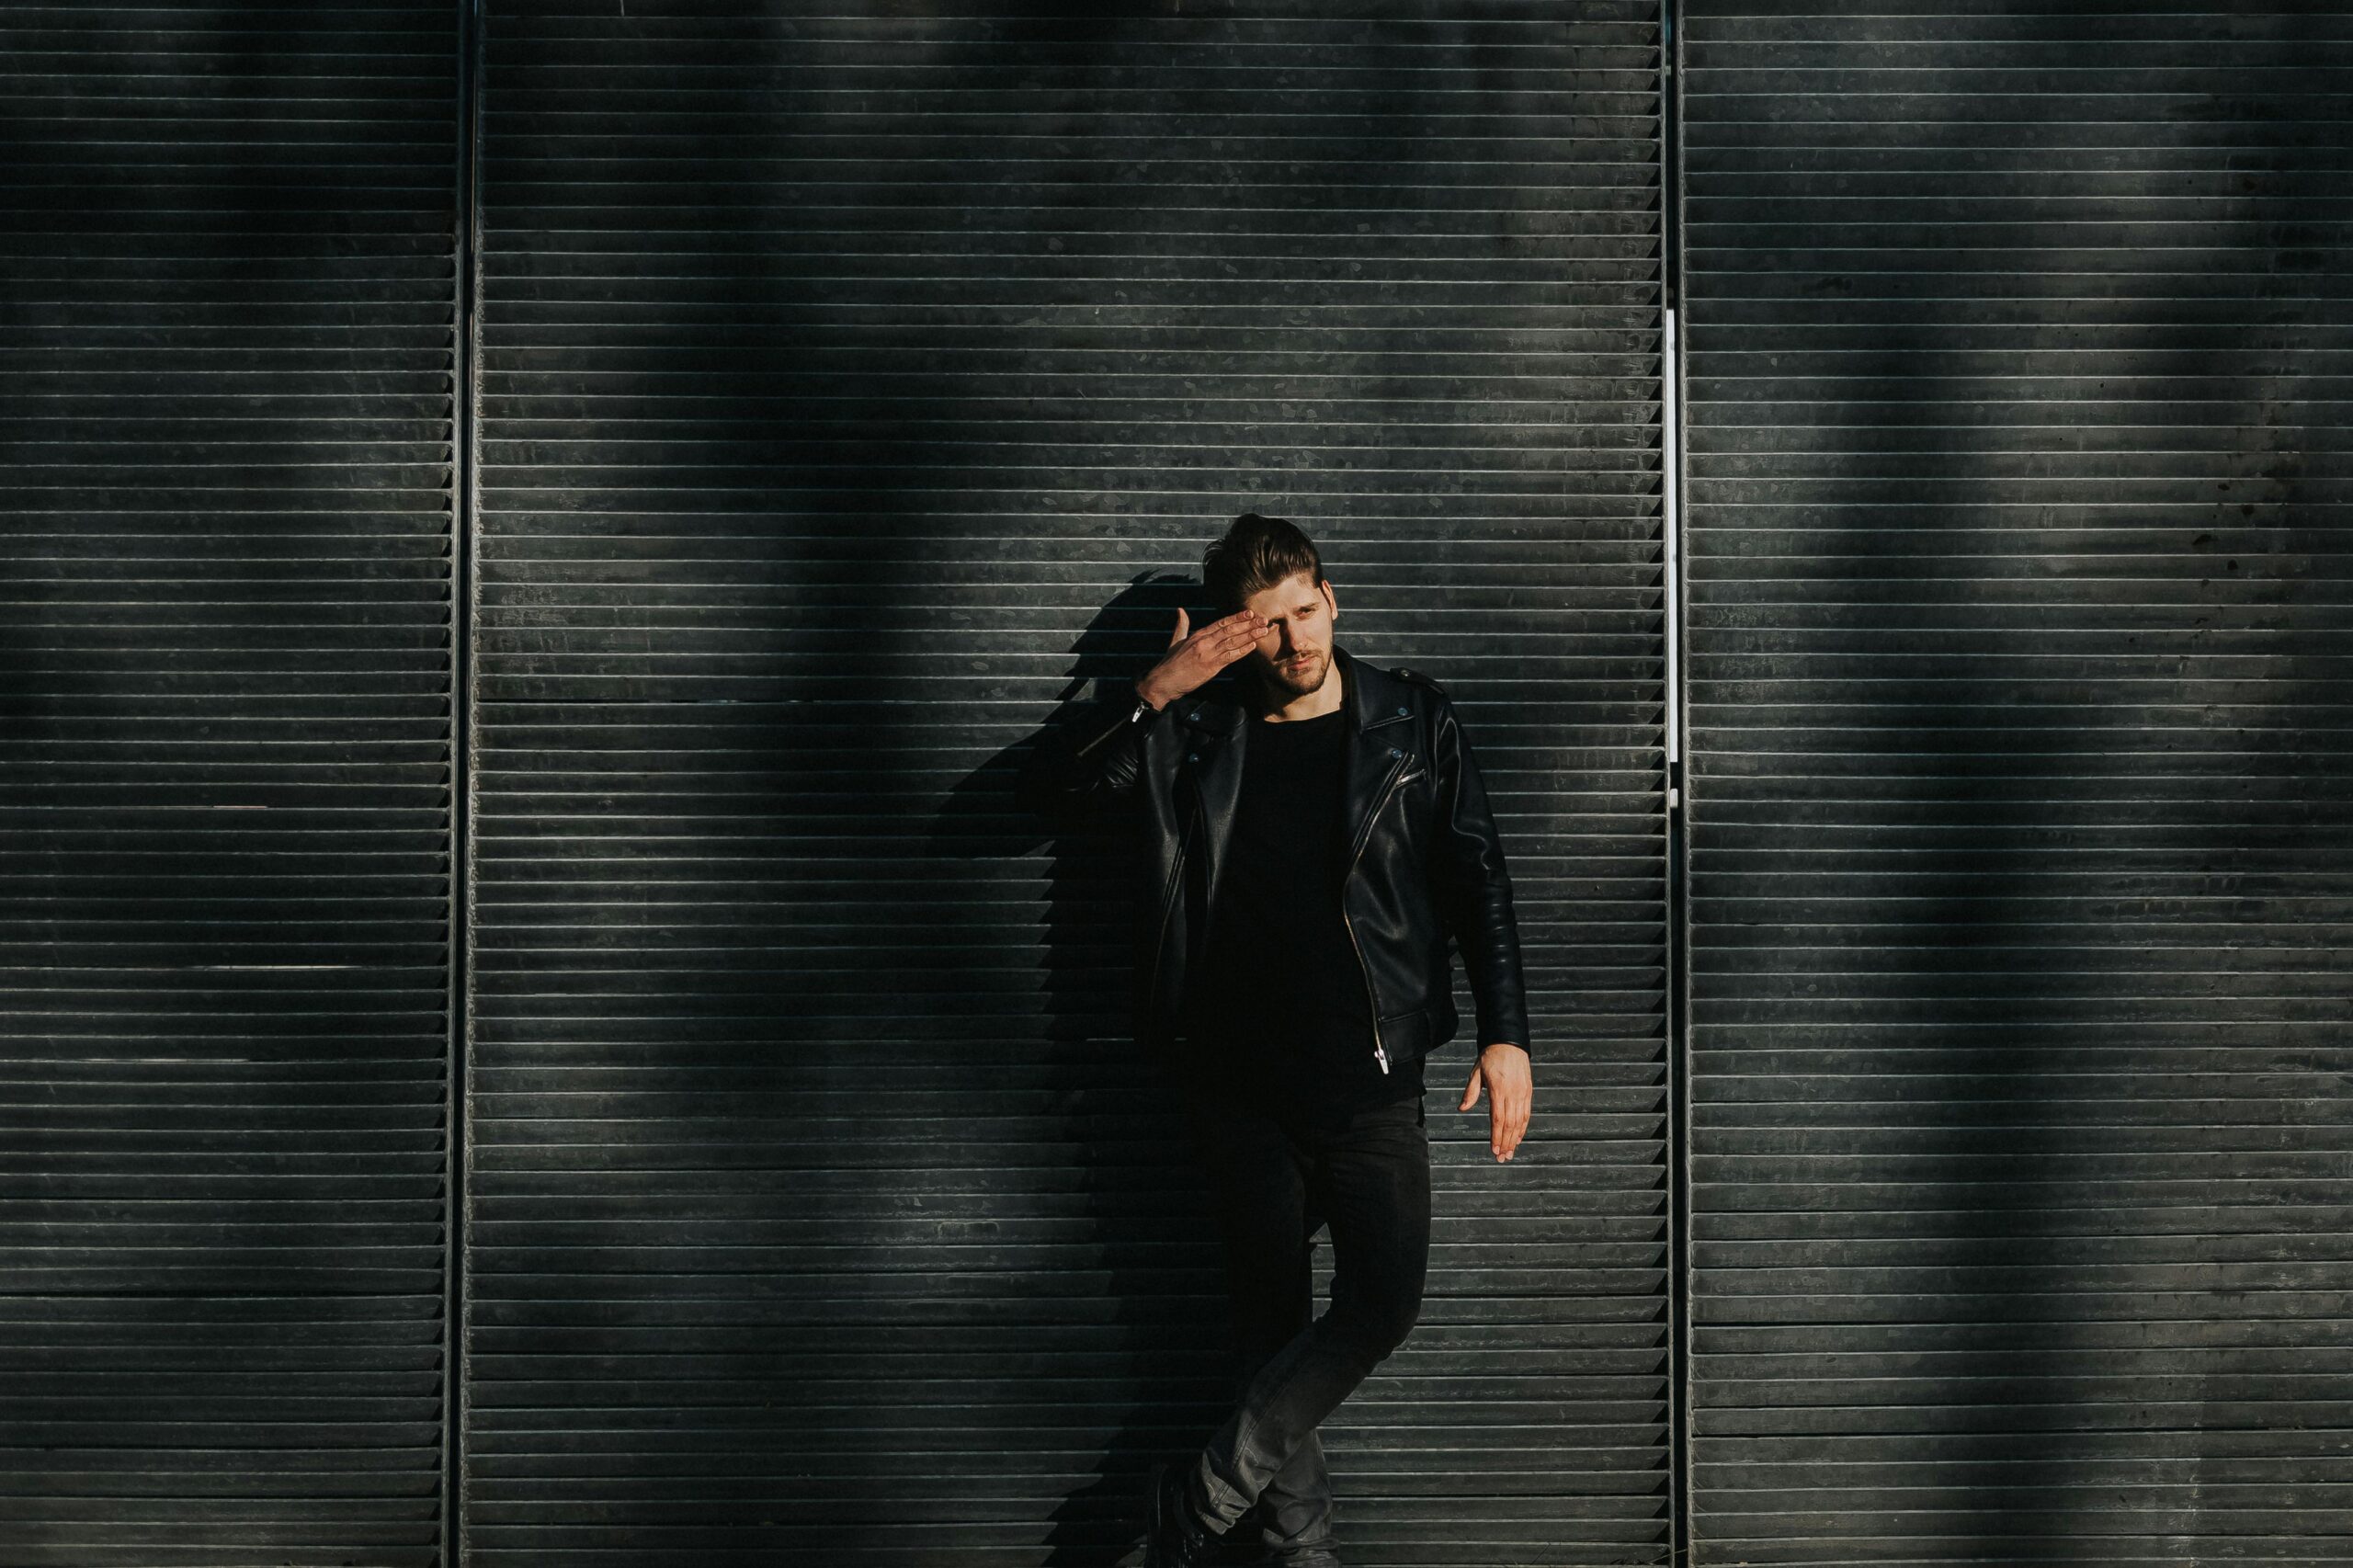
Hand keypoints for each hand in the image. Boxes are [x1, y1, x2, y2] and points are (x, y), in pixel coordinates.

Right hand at [1135, 606, 1269, 707]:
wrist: (1164, 681)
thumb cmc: (1170, 663)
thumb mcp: (1176, 640)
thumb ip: (1182, 625)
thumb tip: (1180, 610)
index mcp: (1198, 635)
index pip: (1221, 622)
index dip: (1236, 617)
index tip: (1250, 613)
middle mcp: (1204, 641)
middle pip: (1230, 630)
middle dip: (1248, 624)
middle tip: (1264, 619)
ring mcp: (1208, 653)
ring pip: (1232, 641)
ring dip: (1250, 635)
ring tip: (1263, 630)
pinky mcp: (1210, 666)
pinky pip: (1230, 656)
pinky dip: (1242, 650)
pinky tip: (1253, 645)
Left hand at [1459, 1043, 1530, 1161]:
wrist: (1509, 1043)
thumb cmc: (1490, 1057)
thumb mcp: (1476, 1072)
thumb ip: (1470, 1092)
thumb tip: (1462, 1108)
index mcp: (1498, 1089)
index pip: (1498, 1119)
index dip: (1496, 1136)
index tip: (1494, 1150)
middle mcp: (1513, 1093)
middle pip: (1510, 1124)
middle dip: (1506, 1143)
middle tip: (1502, 1158)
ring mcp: (1522, 1093)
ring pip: (1520, 1121)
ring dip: (1515, 1139)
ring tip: (1510, 1153)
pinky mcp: (1528, 1091)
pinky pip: (1527, 1113)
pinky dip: (1523, 1128)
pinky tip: (1518, 1138)